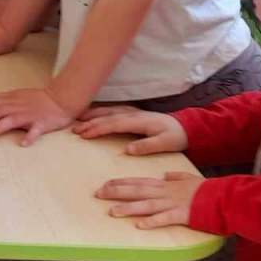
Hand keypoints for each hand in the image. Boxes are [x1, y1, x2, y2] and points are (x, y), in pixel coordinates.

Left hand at [0, 86, 76, 144]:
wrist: (60, 99)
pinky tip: (22, 143)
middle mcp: (17, 106)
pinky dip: (29, 137)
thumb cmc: (36, 99)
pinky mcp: (41, 123)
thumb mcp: (16, 96)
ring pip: (10, 120)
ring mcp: (29, 115)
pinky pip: (35, 131)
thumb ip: (0, 101)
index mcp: (10, 99)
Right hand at [74, 107, 188, 154]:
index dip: (97, 128)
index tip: (84, 135)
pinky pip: (112, 111)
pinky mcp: (132, 113)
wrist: (186, 127)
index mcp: (139, 121)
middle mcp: (133, 114)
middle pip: (106, 116)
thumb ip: (147, 146)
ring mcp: (132, 112)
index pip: (113, 124)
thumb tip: (128, 149)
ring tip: (76, 120)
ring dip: (92, 115)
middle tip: (73, 129)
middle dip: (89, 122)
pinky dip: (99, 111)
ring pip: (107, 111)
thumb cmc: (176, 136)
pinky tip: (92, 114)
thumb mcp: (166, 143)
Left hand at [95, 172, 203, 228]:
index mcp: (166, 184)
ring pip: (147, 205)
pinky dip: (152, 221)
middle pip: (137, 191)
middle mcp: (165, 192)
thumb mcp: (190, 179)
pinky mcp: (183, 215)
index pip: (139, 181)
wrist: (226, 197)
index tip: (105, 183)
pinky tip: (140, 225)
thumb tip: (166, 174)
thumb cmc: (207, 190)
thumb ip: (176, 176)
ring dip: (128, 208)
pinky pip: (165, 219)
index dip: (121, 182)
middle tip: (98, 194)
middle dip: (117, 192)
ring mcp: (173, 203)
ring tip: (112, 211)